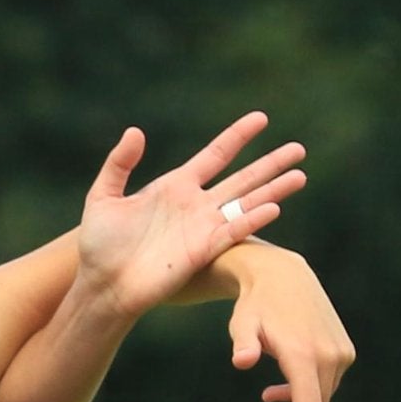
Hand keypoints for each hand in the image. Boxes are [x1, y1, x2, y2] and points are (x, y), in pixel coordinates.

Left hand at [74, 113, 304, 326]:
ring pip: (246, 204)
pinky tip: (273, 208)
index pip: (216, 155)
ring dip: (273, 190)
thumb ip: (119, 163)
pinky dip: (251, 220)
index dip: (238, 136)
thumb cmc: (100, 244)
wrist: (102, 283)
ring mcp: (202, 228)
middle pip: (242, 178)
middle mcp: (196, 205)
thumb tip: (135, 131)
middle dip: (271, 163)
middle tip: (299, 149)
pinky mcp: (202, 251)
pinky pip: (232, 232)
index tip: (261, 118)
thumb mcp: (103, 196)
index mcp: (175, 187)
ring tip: (300, 176)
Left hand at [216, 241, 354, 401]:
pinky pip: (326, 384)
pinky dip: (303, 395)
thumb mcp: (242, 323)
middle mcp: (329, 356)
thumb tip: (242, 361)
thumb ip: (243, 343)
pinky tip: (273, 395)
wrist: (284, 275)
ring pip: (321, 399)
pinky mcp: (344, 350)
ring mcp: (341, 354)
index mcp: (304, 355)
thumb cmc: (256, 303)